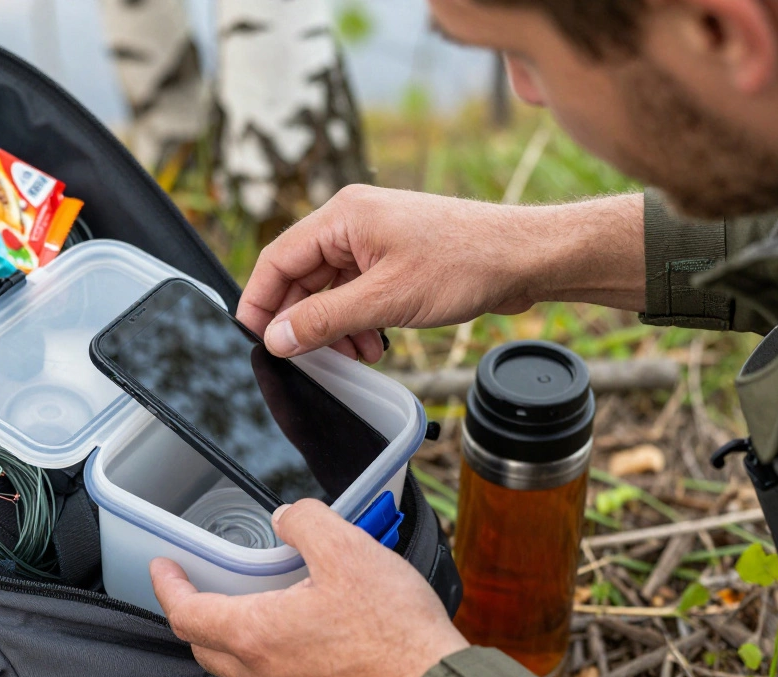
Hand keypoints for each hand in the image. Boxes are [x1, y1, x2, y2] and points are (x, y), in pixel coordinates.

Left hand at [151, 499, 469, 676]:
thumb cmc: (395, 632)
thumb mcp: (347, 550)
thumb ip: (306, 522)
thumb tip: (289, 518)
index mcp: (257, 635)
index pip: (186, 614)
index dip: (167, 586)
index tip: (163, 568)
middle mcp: (264, 675)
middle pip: (204, 645)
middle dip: (192, 612)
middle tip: (196, 586)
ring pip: (238, 667)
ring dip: (231, 635)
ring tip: (250, 603)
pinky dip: (267, 654)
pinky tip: (297, 633)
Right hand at [237, 187, 644, 358]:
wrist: (526, 258)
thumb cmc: (466, 263)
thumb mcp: (386, 300)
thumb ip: (325, 320)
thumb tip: (278, 338)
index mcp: (343, 217)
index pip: (278, 259)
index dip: (260, 301)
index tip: (252, 338)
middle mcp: (353, 223)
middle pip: (302, 277)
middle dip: (305, 321)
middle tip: (309, 358)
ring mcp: (374, 241)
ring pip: (330, 289)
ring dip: (334, 327)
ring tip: (355, 354)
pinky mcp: (393, 259)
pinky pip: (356, 293)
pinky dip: (357, 321)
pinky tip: (374, 344)